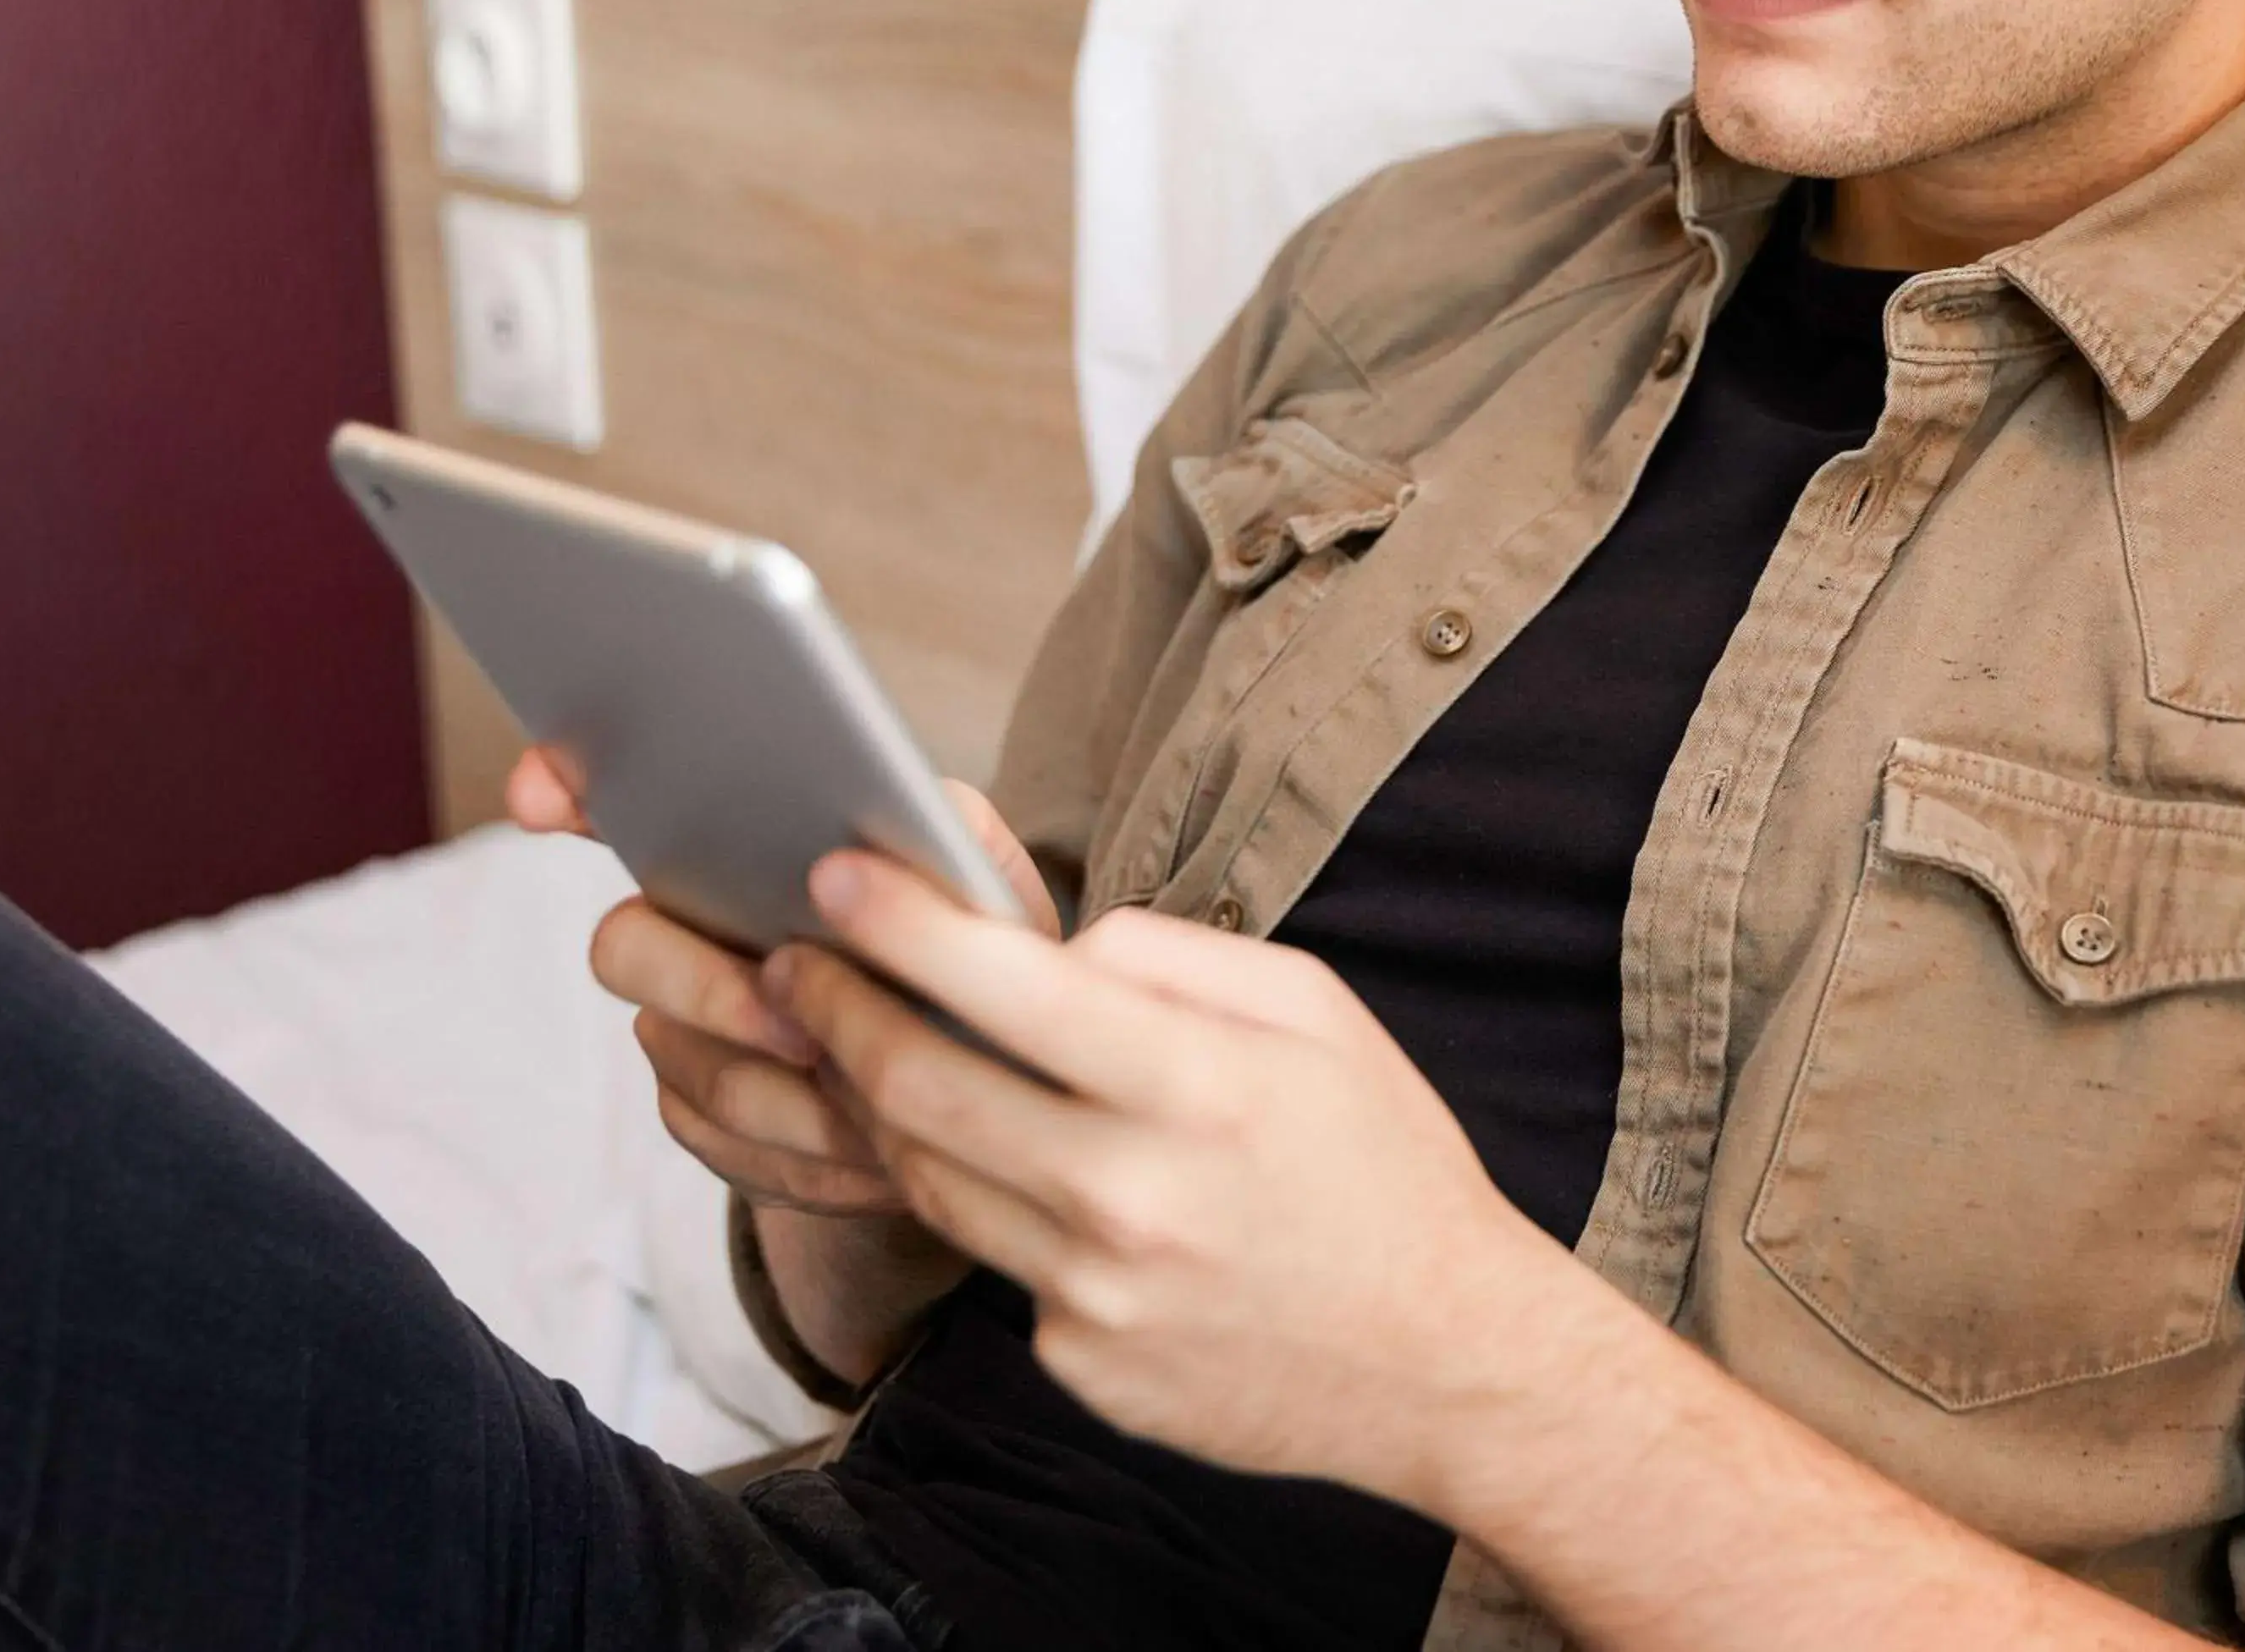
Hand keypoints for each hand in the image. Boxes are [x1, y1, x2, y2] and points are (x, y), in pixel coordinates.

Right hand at [502, 746, 1059, 1223]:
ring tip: (879, 1096)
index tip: (541, 793)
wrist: (986, 1082)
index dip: (567, 787)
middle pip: (624, 946)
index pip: (623, 800)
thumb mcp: (979, 876)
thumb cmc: (974, 953)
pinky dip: (807, 1152)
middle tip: (802, 1021)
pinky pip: (721, 1142)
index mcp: (737, 847)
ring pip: (689, 1063)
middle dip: (709, 990)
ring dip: (793, 1091)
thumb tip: (898, 804)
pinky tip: (875, 1154)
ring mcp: (681, 1027)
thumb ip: (942, 821)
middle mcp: (683, 929)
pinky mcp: (701, 1117)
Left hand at [765, 852, 1559, 1503]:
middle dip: (834, 1010)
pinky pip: (996, 1262)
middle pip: (919, 1089)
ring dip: (876, 1103)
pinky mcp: (1083, 1365)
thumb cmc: (1384, 1166)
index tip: (833, 877)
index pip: (1002, 987)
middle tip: (794, 965)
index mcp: (1198, 1086)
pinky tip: (1018, 1172)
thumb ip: (1171, 959)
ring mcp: (1098, 1295)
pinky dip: (988, 1202)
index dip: (897, 923)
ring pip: (928, 1179)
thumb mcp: (1317, 1012)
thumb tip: (1049, 952)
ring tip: (864, 1047)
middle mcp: (1132, 1197)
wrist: (1450, 1364)